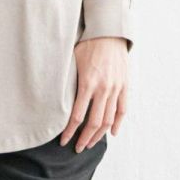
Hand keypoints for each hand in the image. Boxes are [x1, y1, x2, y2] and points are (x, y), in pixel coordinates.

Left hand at [60, 37, 130, 151]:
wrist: (109, 31)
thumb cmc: (87, 44)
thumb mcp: (72, 61)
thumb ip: (67, 81)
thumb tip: (54, 96)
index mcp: (88, 83)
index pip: (77, 116)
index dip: (69, 132)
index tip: (63, 141)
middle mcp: (103, 88)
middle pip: (94, 123)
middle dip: (84, 138)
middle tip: (77, 148)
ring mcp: (116, 88)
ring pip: (108, 119)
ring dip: (99, 134)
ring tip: (90, 143)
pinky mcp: (125, 85)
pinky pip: (122, 109)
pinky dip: (117, 123)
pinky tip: (111, 133)